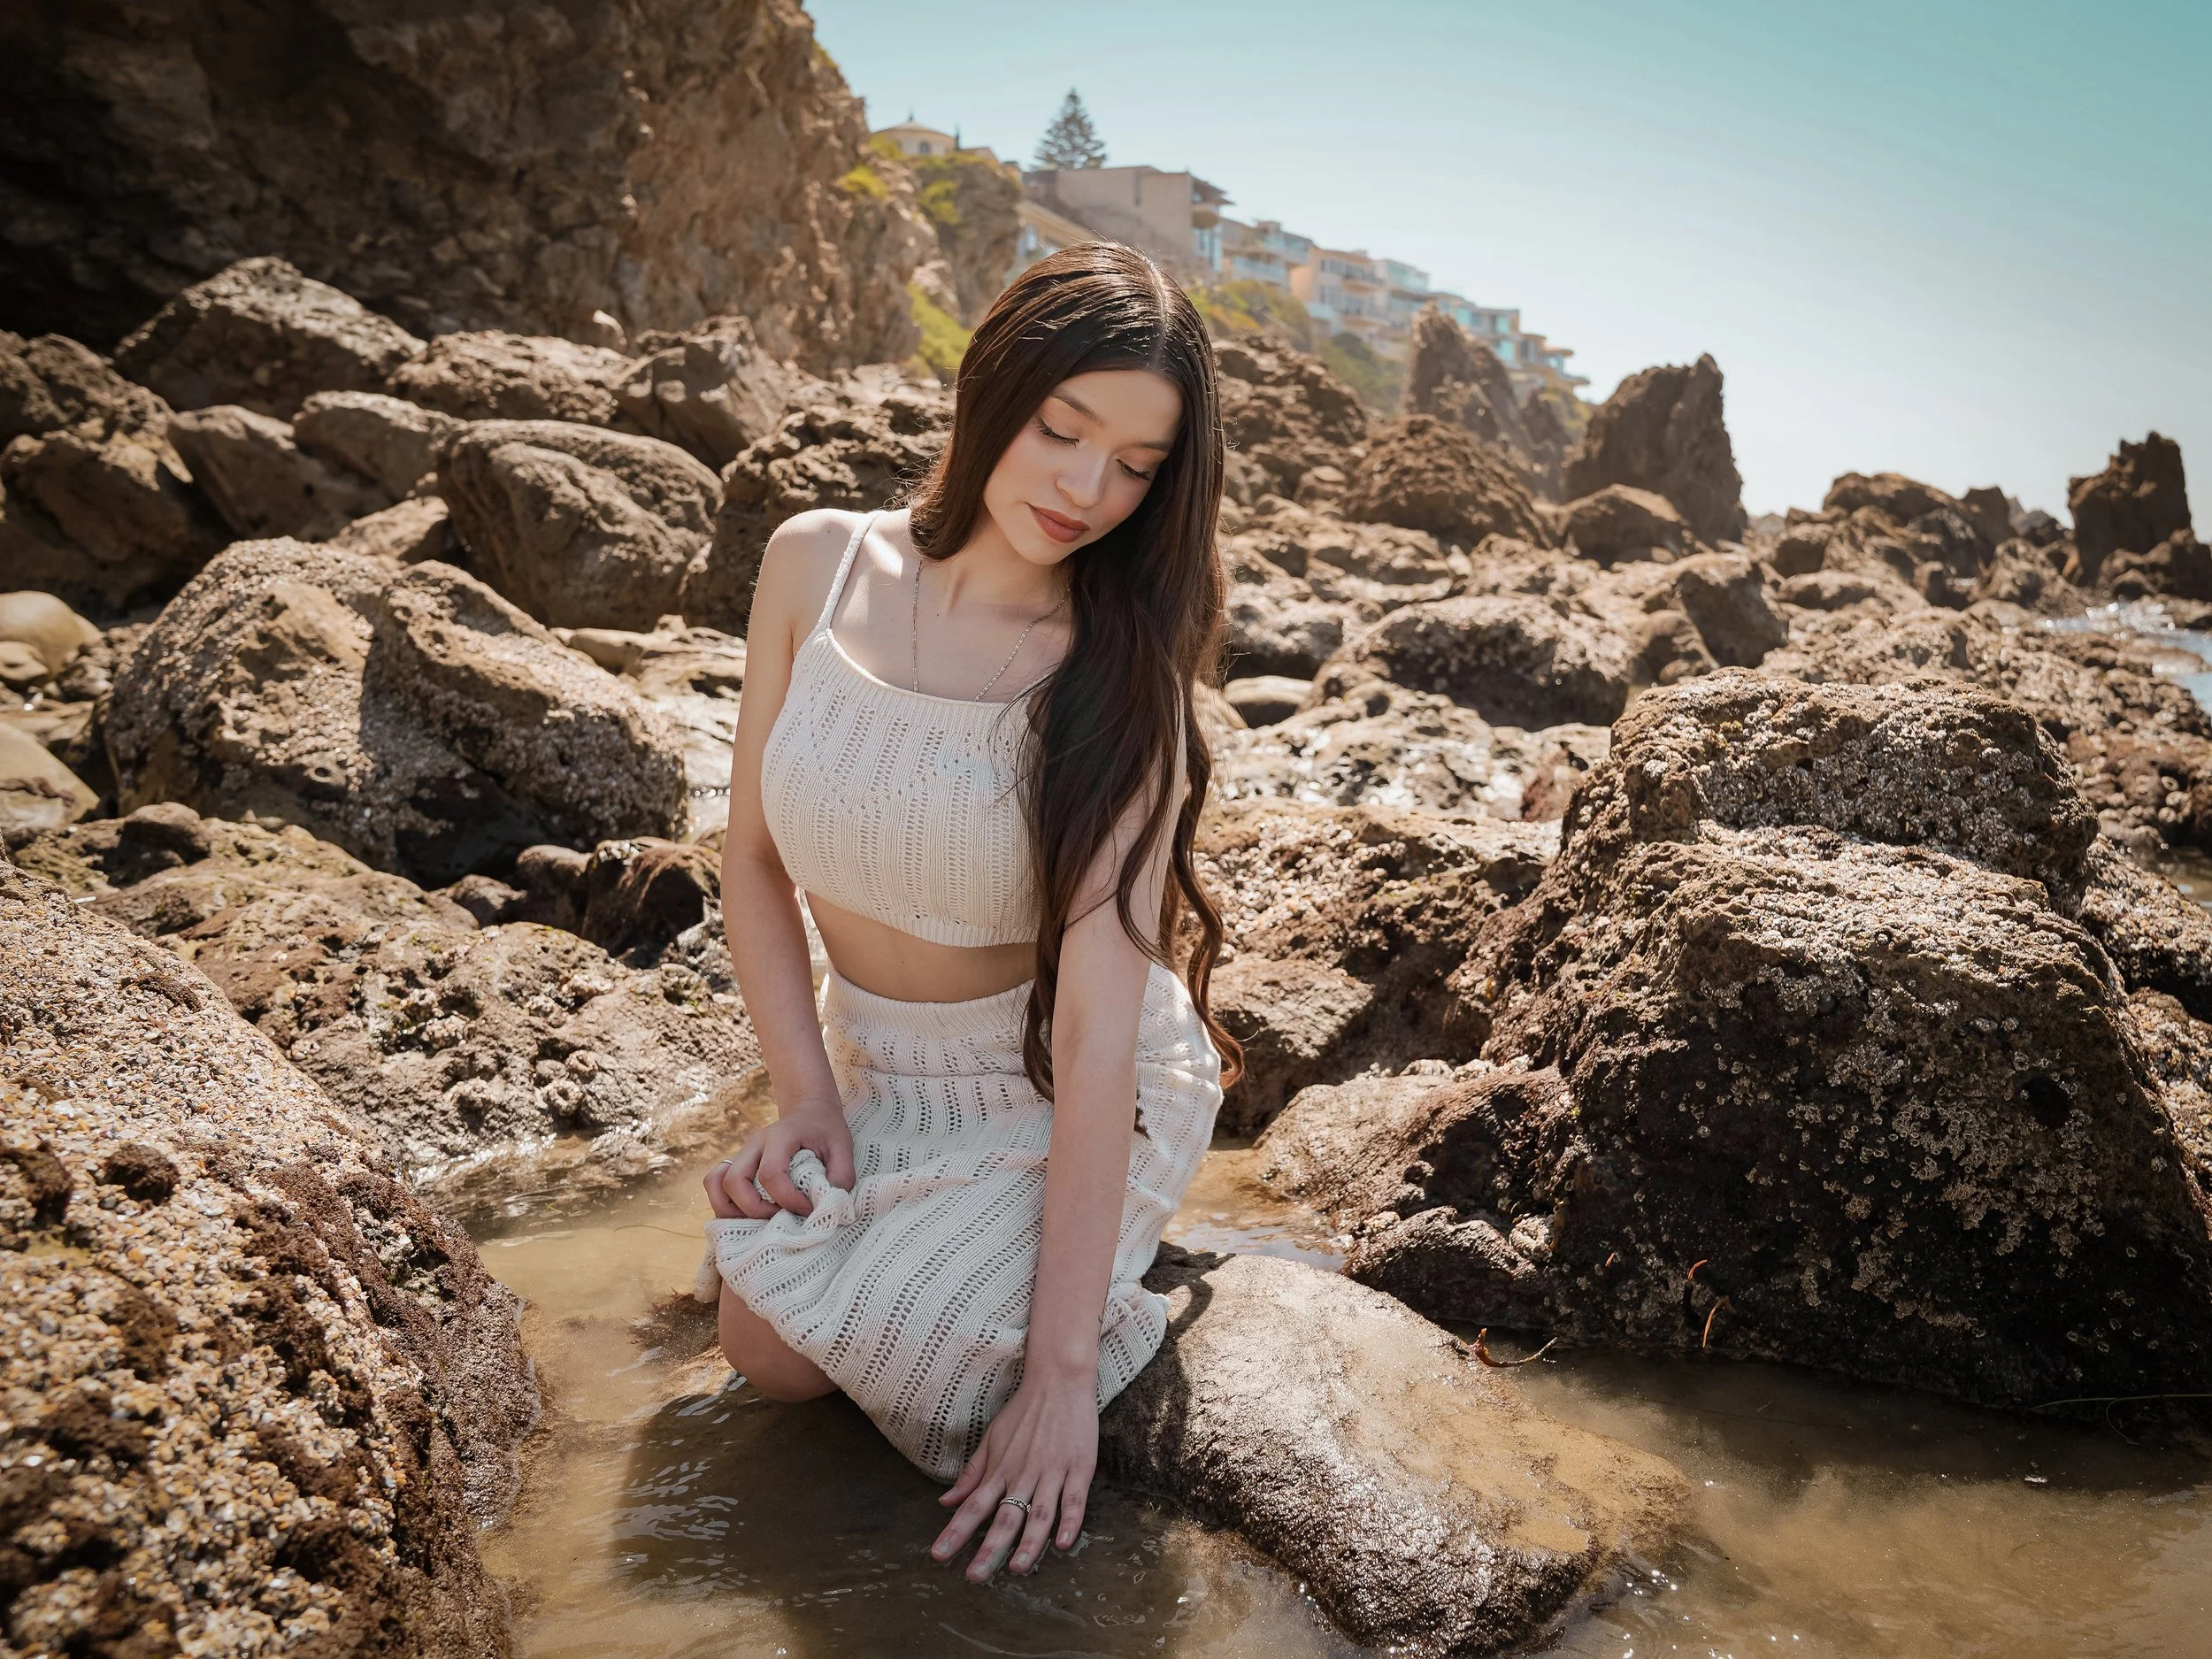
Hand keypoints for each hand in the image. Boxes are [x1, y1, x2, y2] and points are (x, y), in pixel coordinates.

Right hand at [701, 1099, 853, 1218]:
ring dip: (732, 1209)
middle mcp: (754, 1144)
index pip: (770, 1174)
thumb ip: (842, 1175)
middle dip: (754, 1209)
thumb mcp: (843, 1146)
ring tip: (760, 1220)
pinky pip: (715, 1185)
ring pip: (716, 1183)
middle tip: (779, 1217)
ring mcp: (742, 1153)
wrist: (809, 1111)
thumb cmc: (825, 1130)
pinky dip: (725, 1204)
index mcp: (780, 1136)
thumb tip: (829, 1204)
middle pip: (734, 1180)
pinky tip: (748, 1215)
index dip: (787, 1199)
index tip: (807, 1209)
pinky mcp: (737, 1164)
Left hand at [931, 1370, 1096, 1580]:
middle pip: (1004, 1517)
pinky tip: (1063, 1543)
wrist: (1059, 1380)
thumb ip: (971, 1474)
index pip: (973, 1506)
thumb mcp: (992, 1439)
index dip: (956, 1532)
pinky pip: (1074, 1499)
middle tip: (974, 1577)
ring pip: (1039, 1513)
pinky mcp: (1079, 1468)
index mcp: (1000, 1469)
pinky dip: (1070, 1521)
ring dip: (1028, 1543)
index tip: (939, 1556)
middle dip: (988, 1549)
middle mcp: (1023, 1474)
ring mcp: (1052, 1471)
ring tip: (1016, 1569)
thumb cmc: (1024, 1411)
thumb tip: (945, 1502)